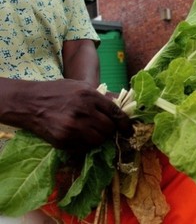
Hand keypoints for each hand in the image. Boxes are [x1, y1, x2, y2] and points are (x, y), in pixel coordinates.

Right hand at [2, 79, 131, 149]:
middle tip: (106, 129)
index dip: (125, 123)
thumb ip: (100, 97)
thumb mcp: (80, 86)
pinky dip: (87, 143)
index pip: (115, 113)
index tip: (128, 129)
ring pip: (99, 140)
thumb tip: (119, 107)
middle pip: (109, 129)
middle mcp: (83, 111)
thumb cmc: (57, 92)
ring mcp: (73, 128)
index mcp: (89, 95)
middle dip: (111, 130)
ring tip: (92, 131)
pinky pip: (84, 147)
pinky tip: (81, 135)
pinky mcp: (64, 140)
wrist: (29, 102)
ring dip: (100, 138)